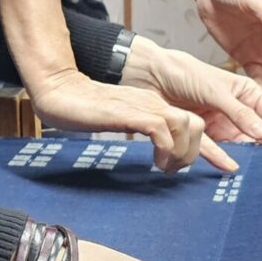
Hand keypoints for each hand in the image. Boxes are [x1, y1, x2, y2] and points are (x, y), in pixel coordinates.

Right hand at [24, 68, 206, 173]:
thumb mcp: (120, 120)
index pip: (191, 121)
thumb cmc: (83, 109)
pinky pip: (162, 130)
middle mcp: (153, 102)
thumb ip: (138, 128)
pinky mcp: (130, 113)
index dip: (202, 147)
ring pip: (187, 125)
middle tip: (172, 170)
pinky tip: (154, 161)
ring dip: (181, 153)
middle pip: (197, 124)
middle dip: (193, 153)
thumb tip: (154, 149)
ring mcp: (143, 106)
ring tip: (163, 167)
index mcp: (152, 104)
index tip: (196, 168)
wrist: (59, 91)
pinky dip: (165, 149)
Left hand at [122, 37, 261, 170]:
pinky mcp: (205, 134)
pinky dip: (224, 158)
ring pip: (241, 143)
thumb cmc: (184, 73)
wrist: (151, 77)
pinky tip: (231, 167)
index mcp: (246, 92)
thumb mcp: (215, 91)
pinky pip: (218, 149)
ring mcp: (222, 122)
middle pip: (259, 132)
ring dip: (247, 153)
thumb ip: (239, 113)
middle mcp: (237, 109)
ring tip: (254, 165)